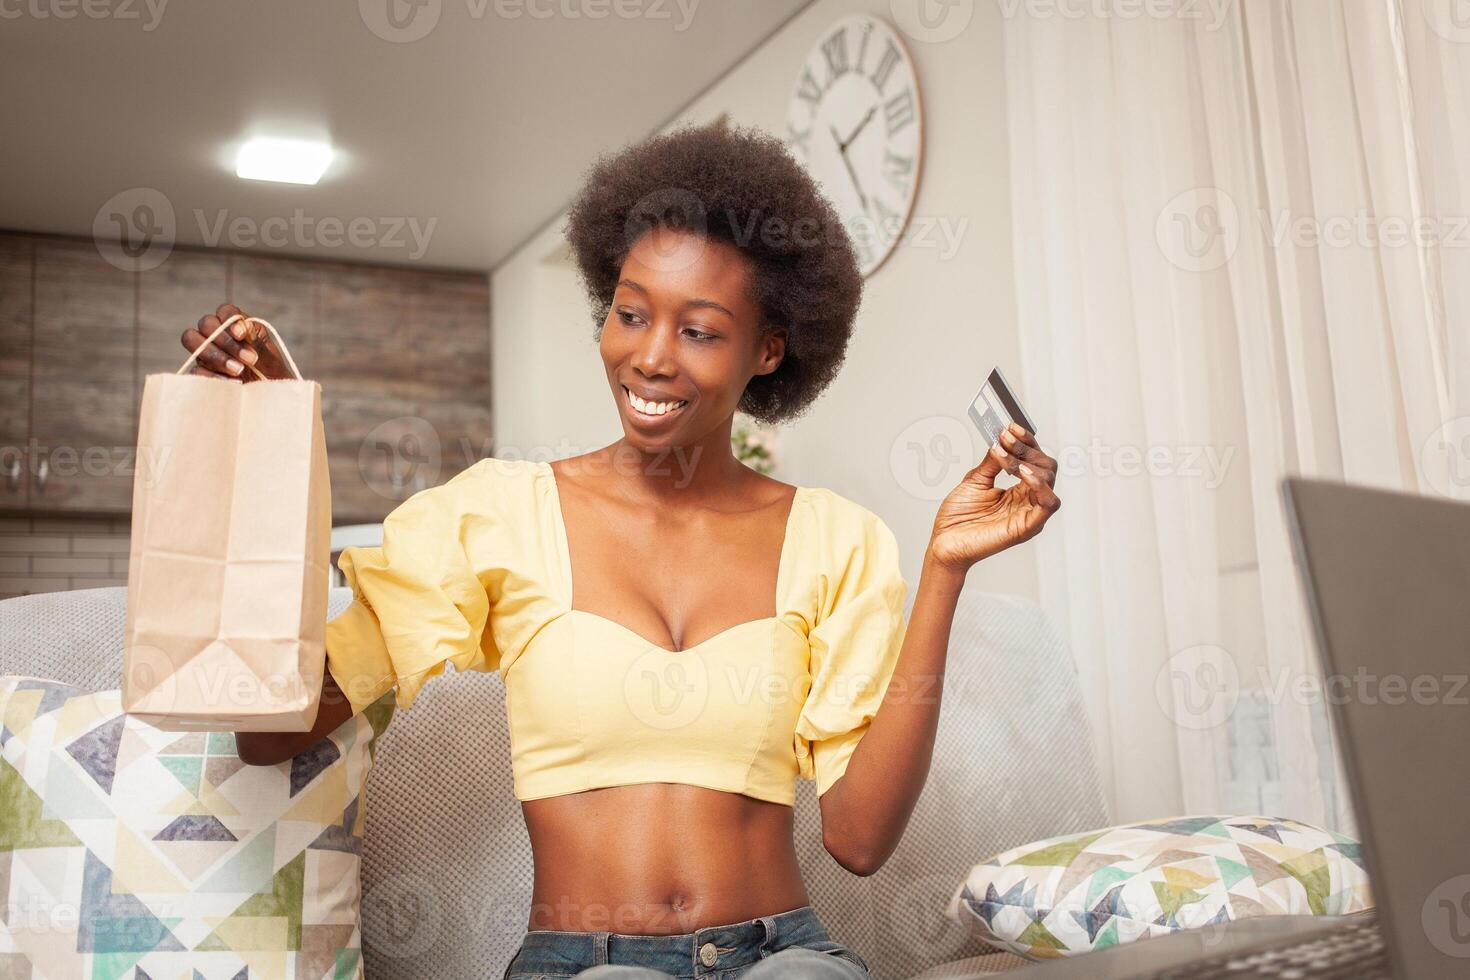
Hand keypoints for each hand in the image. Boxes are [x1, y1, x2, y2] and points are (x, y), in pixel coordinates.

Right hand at [179, 303, 293, 382]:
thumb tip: (239, 328)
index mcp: (236, 326)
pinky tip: (234, 382)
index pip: (225, 311)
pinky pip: (195, 368)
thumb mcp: (269, 356)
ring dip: (216, 355)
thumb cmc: (270, 373)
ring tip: (240, 370)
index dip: (229, 320)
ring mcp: (205, 353)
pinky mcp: (200, 371)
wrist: (269, 397)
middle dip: (225, 341)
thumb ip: (255, 340)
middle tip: (249, 359)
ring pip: (192, 340)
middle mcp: (217, 335)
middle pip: (206, 324)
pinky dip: (214, 374)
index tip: (241, 335)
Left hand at [929, 423, 1060, 570]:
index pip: (1033, 460)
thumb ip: (992, 461)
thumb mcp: (976, 480)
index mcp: (1018, 490)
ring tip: (1010, 456)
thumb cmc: (958, 517)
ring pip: (1050, 479)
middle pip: (1045, 466)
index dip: (1025, 441)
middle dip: (1026, 447)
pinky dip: (1040, 484)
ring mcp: (1030, 513)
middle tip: (1006, 437)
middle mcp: (1028, 500)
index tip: (1010, 426)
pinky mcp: (1029, 526)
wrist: (944, 542)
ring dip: (1031, 461)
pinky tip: (1023, 472)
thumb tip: (1004, 439)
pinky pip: (1048, 503)